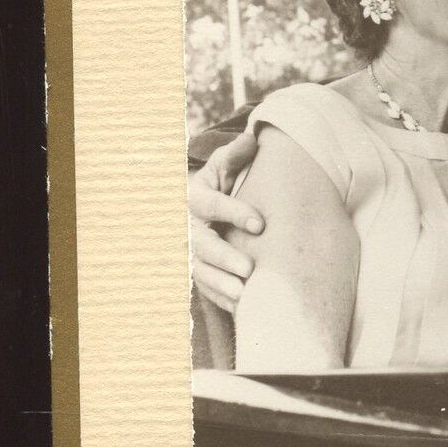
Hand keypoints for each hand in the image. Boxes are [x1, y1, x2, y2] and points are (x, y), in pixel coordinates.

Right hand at [188, 131, 261, 311]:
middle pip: (202, 245)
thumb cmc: (221, 182)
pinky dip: (220, 298)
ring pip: (200, 271)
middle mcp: (188, 227)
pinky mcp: (196, 271)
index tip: (260, 224)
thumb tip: (253, 139)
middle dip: (224, 257)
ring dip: (221, 284)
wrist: (202, 205)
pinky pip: (205, 287)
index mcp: (194, 197)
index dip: (234, 213)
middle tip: (250, 269)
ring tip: (245, 294)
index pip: (212, 206)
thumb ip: (236, 155)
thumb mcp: (225, 165)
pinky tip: (240, 307)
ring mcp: (189, 252)